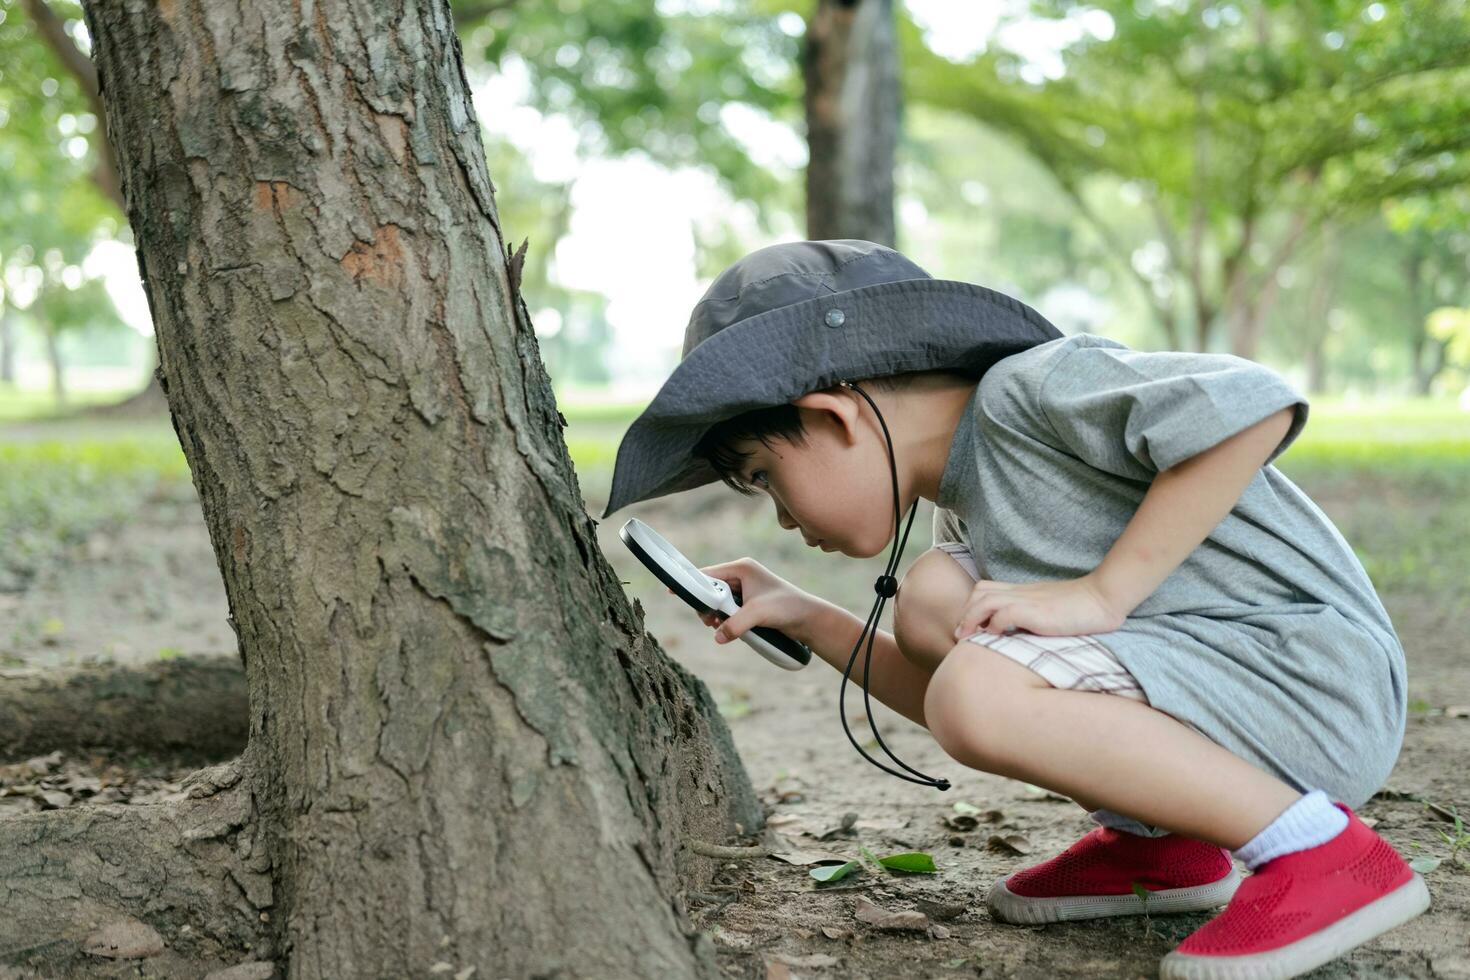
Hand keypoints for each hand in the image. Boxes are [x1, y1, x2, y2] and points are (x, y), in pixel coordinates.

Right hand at [665, 557, 817, 646]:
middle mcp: (742, 575)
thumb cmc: (787, 608)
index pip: (708, 573)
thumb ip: (734, 624)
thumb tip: (717, 637)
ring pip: (718, 601)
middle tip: (710, 622)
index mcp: (742, 568)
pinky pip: (727, 609)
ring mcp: (745, 589)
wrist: (809, 619)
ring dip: (715, 615)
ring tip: (718, 627)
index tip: (672, 590)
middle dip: (706, 606)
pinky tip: (727, 629)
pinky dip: (724, 619)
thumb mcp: (757, 614)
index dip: (691, 583)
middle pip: (710, 589)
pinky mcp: (749, 603)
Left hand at [952, 573, 1124, 639]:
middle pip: (979, 593)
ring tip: (969, 639)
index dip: (972, 605)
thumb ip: (1033, 616)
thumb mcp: (1050, 610)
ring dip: (971, 620)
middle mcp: (1021, 593)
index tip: (970, 628)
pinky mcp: (1036, 611)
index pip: (985, 589)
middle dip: (965, 614)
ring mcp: (1027, 600)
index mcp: (1023, 592)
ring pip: (984, 601)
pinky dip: (994, 626)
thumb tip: (1017, 634)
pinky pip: (1004, 614)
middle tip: (962, 636)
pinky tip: (997, 638)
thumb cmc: (1082, 609)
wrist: (1103, 599)